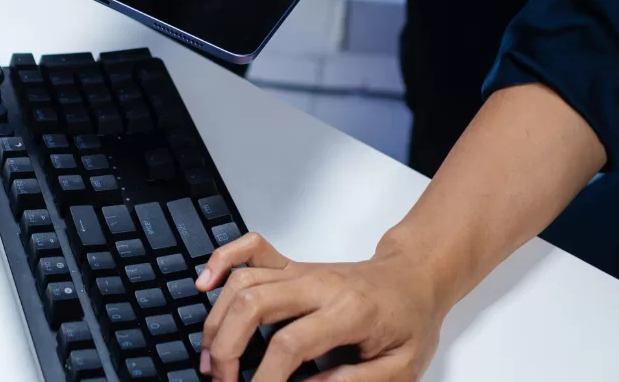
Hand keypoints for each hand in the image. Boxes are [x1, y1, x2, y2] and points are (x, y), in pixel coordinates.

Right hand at [196, 232, 449, 381]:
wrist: (414, 278)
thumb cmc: (409, 321)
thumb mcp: (400, 367)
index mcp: (349, 311)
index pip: (290, 343)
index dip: (265, 379)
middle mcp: (318, 284)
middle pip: (253, 305)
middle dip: (227, 349)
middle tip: (223, 381)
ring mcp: (301, 271)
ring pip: (243, 282)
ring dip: (217, 321)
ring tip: (211, 359)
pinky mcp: (291, 265)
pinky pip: (250, 249)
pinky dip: (222, 261)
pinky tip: (204, 285)